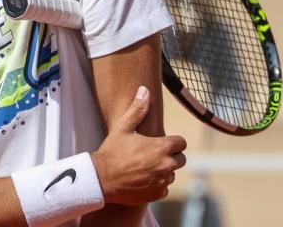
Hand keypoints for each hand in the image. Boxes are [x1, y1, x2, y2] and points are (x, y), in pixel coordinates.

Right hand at [91, 86, 186, 205]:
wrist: (101, 178)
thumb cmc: (112, 151)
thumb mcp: (123, 127)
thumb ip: (138, 109)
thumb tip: (145, 90)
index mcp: (162, 147)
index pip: (181, 143)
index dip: (172, 142)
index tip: (160, 142)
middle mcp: (167, 165)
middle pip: (181, 159)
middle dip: (170, 156)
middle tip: (151, 155)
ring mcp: (163, 181)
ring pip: (171, 174)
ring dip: (163, 170)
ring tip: (144, 167)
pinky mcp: (157, 194)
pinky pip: (164, 188)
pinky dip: (156, 184)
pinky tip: (142, 179)